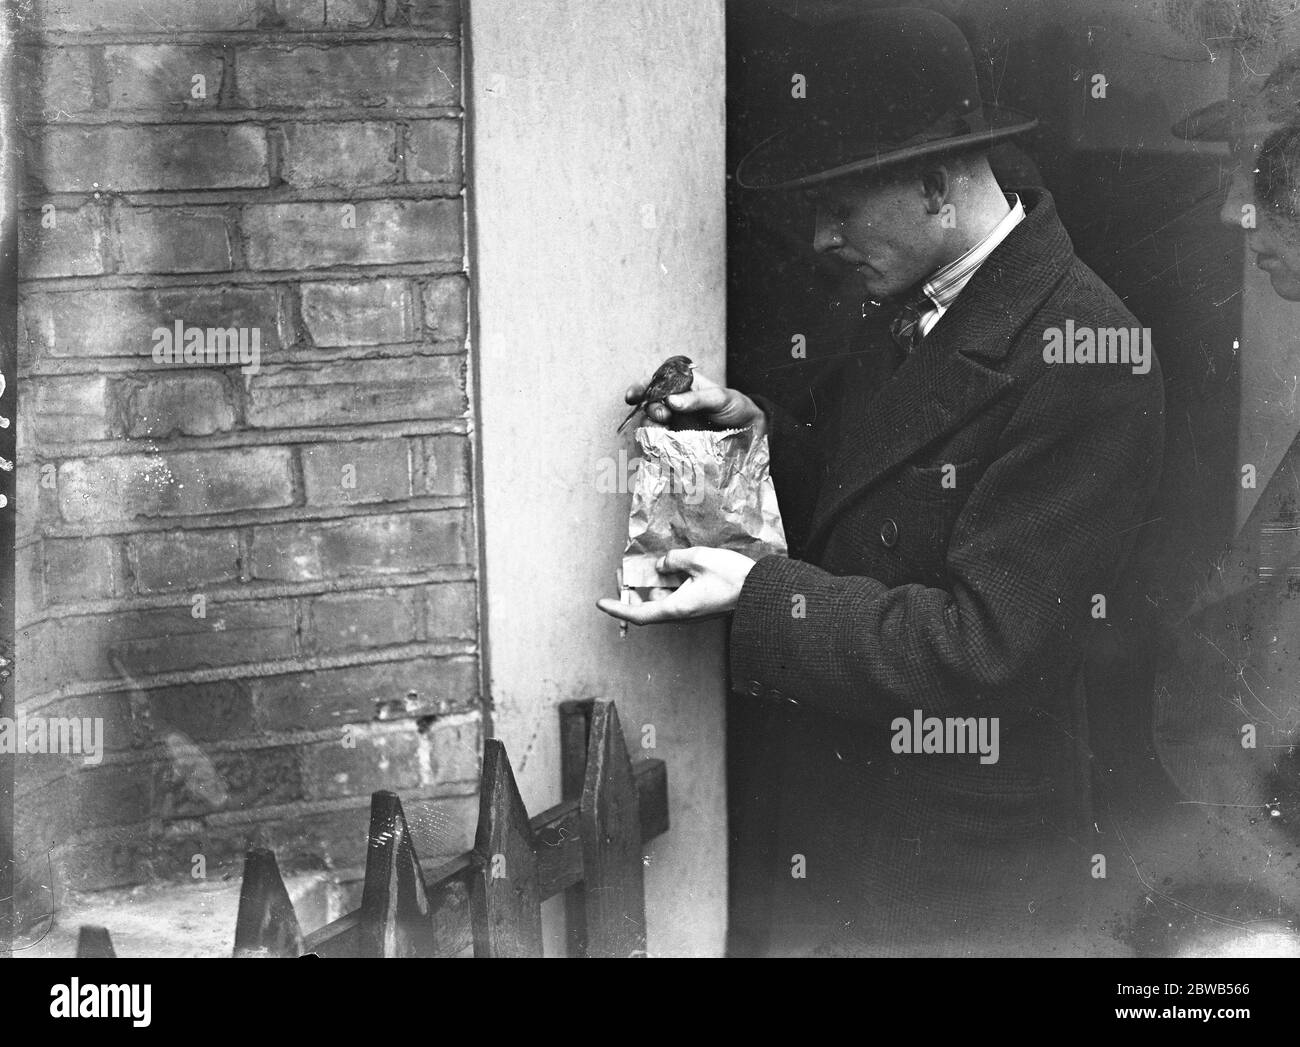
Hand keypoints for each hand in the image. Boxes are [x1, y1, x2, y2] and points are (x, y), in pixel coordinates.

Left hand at [597, 547, 757, 624]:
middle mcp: (681, 614)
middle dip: (630, 592)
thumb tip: (661, 566)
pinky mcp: (699, 606)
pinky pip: (674, 597)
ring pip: (660, 602)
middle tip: (620, 573)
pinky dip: (664, 586)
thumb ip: (674, 560)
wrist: (762, 592)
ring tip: (639, 568)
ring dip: (648, 587)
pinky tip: (665, 570)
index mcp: (677, 608)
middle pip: (647, 607)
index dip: (618, 609)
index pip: (639, 613)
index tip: (601, 603)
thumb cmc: (733, 577)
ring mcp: (690, 612)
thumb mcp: (699, 559)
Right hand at [625, 369, 766, 434]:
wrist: (751, 431)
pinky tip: (662, 443)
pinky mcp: (677, 442)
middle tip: (663, 415)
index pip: (656, 382)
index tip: (632, 396)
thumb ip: (696, 399)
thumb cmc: (735, 407)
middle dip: (650, 408)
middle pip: (650, 403)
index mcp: (683, 385)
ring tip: (663, 429)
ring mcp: (675, 422)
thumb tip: (671, 401)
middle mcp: (675, 402)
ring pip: (652, 423)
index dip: (641, 387)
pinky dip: (656, 442)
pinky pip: (660, 441)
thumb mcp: (720, 397)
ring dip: (652, 425)